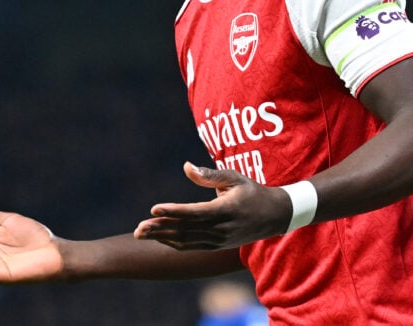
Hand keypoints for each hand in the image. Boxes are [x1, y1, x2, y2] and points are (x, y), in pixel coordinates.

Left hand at [133, 162, 290, 250]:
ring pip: (186, 241)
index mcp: (225, 210)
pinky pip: (192, 246)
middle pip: (185, 230)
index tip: (153, 209)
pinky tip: (160, 237)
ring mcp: (219, 240)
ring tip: (141, 234)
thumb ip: (210, 175)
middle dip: (160, 229)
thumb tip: (186, 166)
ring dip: (162, 237)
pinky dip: (174, 242)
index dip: (172, 212)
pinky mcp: (218, 245)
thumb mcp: (235, 178)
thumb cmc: (252, 191)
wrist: (274, 216)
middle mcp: (220, 229)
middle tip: (138, 229)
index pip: (193, 213)